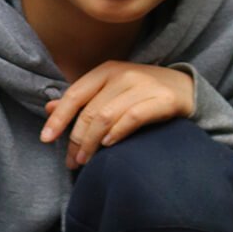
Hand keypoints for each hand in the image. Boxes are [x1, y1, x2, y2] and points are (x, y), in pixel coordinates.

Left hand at [40, 62, 194, 167]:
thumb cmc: (141, 93)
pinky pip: (132, 117)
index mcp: (106, 71)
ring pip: (106, 116)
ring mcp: (144, 85)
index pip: (75, 95)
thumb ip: (82, 99)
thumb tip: (49, 108)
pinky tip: (109, 146)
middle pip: (89, 110)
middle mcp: (123, 74)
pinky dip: (117, 133)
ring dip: (92, 142)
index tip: (45, 139)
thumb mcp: (110, 91)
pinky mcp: (163, 100)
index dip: (58, 118)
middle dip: (76, 139)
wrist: (186, 88)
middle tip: (71, 160)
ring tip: (86, 160)